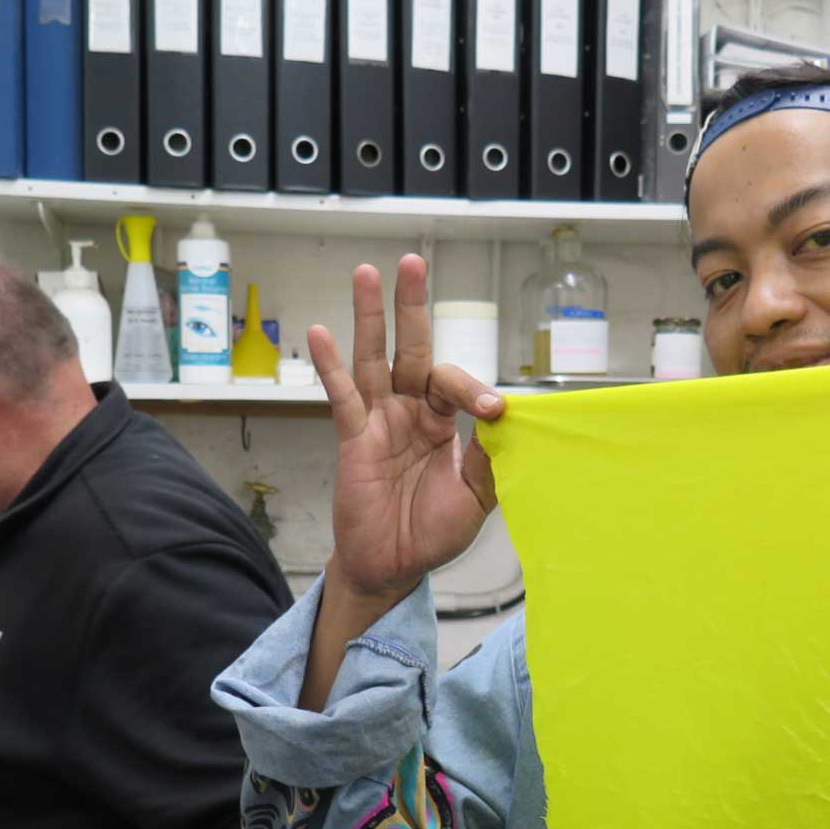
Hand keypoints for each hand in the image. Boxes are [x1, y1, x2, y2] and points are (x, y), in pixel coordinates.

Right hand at [310, 254, 503, 609]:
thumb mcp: (476, 496)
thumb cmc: (432, 532)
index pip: (456, 386)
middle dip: (412, 306)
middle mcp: (409, 412)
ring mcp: (379, 422)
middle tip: (413, 261)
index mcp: (442, 422)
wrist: (393, 567)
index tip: (495, 411)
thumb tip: (507, 418)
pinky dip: (331, 366)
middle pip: (411, 348)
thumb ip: (490, 458)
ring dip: (370, 317)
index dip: (474, 392)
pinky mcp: (353, 439)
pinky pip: (342, 398)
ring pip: (373, 359)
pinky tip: (322, 332)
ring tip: (366, 273)